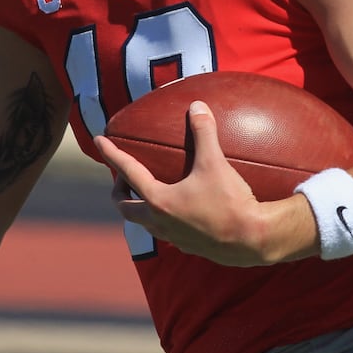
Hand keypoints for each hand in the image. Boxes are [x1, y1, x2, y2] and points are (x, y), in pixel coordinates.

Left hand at [94, 100, 286, 266]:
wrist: (253, 239)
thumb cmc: (230, 202)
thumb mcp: (215, 163)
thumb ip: (204, 133)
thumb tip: (197, 106)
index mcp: (159, 200)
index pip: (127, 172)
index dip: (111, 154)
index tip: (99, 141)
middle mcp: (159, 222)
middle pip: (126, 208)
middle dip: (119, 191)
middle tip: (122, 177)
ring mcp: (173, 238)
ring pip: (144, 224)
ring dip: (139, 208)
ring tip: (146, 194)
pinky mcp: (189, 247)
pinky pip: (166, 233)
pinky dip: (162, 220)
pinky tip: (178, 212)